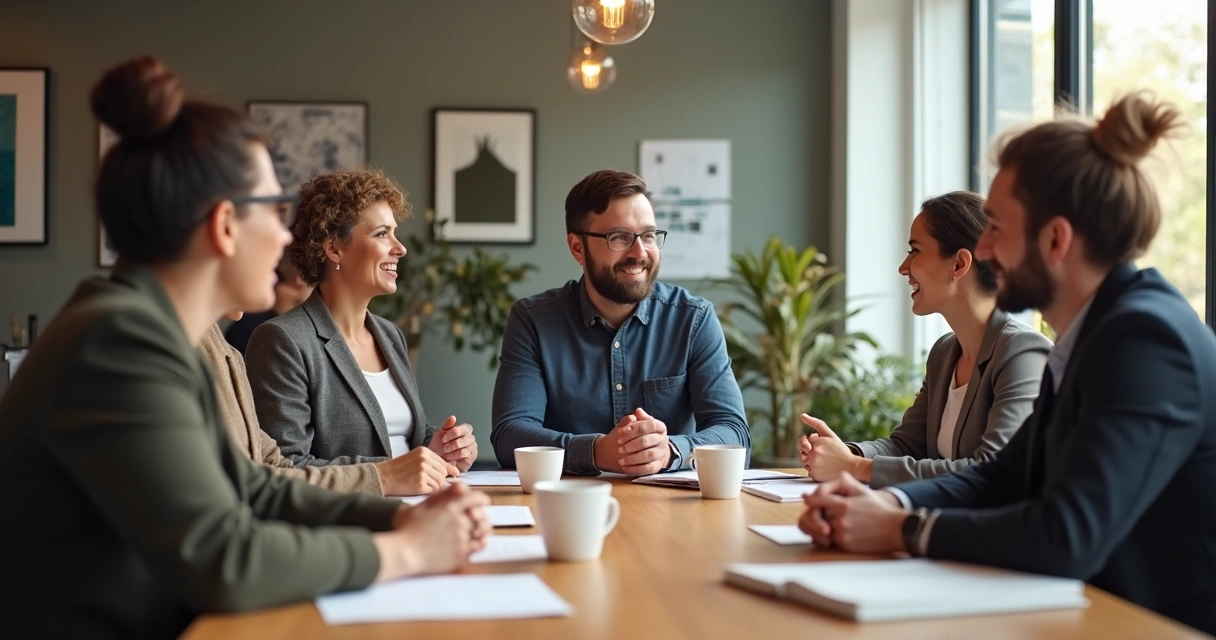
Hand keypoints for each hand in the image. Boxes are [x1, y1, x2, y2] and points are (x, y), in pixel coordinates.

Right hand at [374, 482, 491, 581]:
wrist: (404, 554)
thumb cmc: (406, 529)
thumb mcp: (420, 506)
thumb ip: (440, 495)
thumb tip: (456, 486)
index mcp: (449, 507)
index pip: (475, 498)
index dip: (482, 499)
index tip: (484, 501)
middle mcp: (459, 522)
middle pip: (481, 515)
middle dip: (481, 515)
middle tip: (479, 517)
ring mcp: (461, 539)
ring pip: (482, 531)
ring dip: (483, 529)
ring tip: (480, 530)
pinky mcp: (461, 554)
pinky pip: (479, 546)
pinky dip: (480, 542)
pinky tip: (477, 542)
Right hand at [375, 446, 458, 495]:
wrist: (382, 477)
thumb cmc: (399, 469)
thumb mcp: (416, 459)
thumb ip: (434, 463)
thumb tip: (456, 472)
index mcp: (424, 451)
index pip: (443, 463)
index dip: (446, 472)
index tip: (450, 477)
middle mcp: (425, 460)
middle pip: (443, 474)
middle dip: (438, 480)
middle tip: (425, 482)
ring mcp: (423, 472)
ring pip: (439, 483)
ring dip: (432, 487)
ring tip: (419, 484)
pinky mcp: (420, 484)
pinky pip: (432, 491)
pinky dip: (427, 492)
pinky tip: (417, 488)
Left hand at [427, 415, 477, 471]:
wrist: (437, 461)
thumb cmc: (439, 446)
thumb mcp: (440, 434)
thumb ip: (447, 425)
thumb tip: (453, 417)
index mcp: (464, 430)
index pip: (465, 428)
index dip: (454, 433)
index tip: (443, 439)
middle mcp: (470, 438)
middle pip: (467, 437)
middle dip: (453, 443)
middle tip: (444, 448)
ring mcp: (472, 447)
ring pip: (465, 446)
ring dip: (453, 450)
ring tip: (445, 453)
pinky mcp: (471, 457)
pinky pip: (465, 454)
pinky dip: (454, 456)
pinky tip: (448, 457)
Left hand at [596, 408, 670, 475]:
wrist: (653, 449)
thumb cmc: (644, 434)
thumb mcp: (642, 424)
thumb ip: (639, 418)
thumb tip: (638, 411)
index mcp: (660, 427)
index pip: (650, 425)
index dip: (635, 427)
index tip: (621, 431)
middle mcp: (663, 440)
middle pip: (647, 440)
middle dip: (631, 444)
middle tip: (619, 447)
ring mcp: (661, 453)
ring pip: (648, 455)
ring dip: (633, 458)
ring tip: (621, 460)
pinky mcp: (658, 466)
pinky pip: (648, 469)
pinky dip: (636, 469)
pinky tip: (625, 468)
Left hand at [798, 473, 906, 553]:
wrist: (896, 529)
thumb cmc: (879, 510)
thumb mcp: (862, 492)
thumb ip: (840, 487)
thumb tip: (818, 490)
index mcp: (845, 504)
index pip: (817, 500)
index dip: (810, 500)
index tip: (807, 499)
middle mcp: (842, 519)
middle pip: (814, 516)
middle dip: (812, 515)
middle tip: (813, 515)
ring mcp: (842, 534)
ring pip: (818, 530)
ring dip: (817, 527)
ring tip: (821, 525)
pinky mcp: (845, 545)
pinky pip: (827, 541)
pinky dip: (826, 538)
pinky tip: (830, 534)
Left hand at [799, 414, 870, 481]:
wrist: (851, 467)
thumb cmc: (840, 450)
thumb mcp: (829, 434)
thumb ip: (816, 423)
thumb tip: (802, 415)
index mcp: (815, 443)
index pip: (802, 441)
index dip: (809, 443)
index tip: (817, 446)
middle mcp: (812, 454)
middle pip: (802, 453)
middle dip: (809, 453)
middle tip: (822, 455)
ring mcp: (813, 466)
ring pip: (805, 463)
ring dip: (811, 462)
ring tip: (824, 462)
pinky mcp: (814, 476)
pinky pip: (809, 472)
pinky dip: (815, 471)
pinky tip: (825, 469)